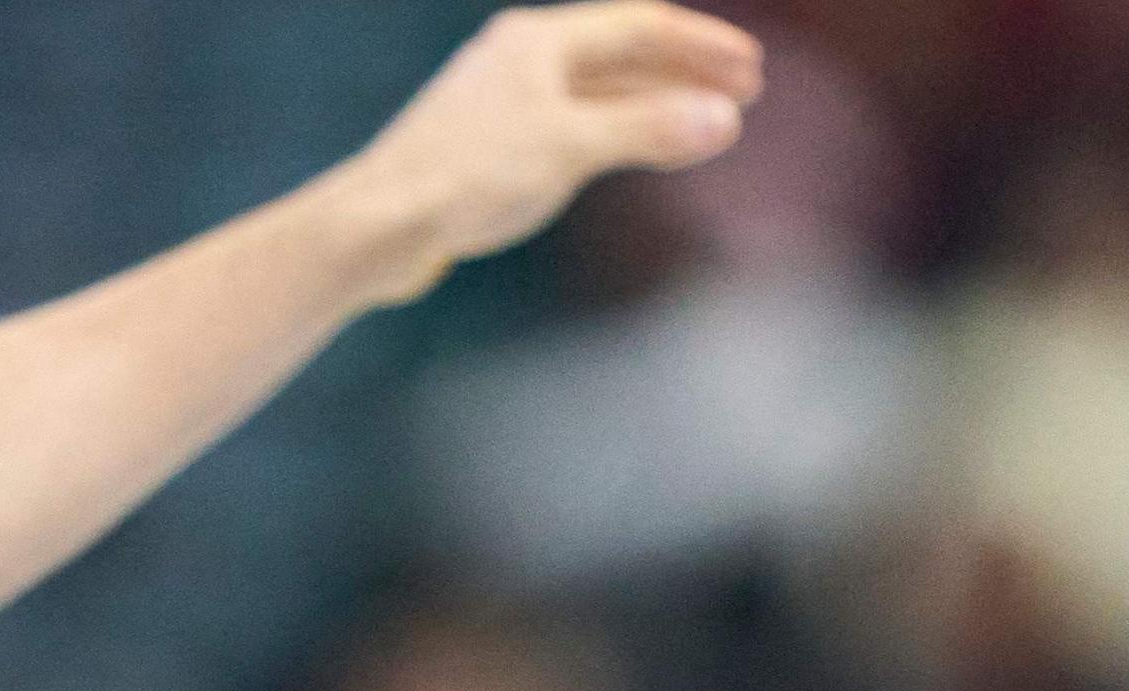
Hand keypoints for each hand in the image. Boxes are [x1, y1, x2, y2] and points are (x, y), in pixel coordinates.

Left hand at [318, 2, 763, 303]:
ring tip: (701, 126)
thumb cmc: (463, 179)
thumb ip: (647, 130)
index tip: (754, 72)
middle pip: (621, 54)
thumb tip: (723, 119)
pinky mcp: (485, 145)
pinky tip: (630, 154)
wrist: (374, 226)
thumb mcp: (568, 149)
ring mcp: (500, 100)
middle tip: (745, 95)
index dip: (704, 46)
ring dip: (652, 105)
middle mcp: (519, 58)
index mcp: (538, 41)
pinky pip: (569, 124)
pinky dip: (613, 134)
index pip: (642, 25)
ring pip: (595, 92)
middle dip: (684, 73)